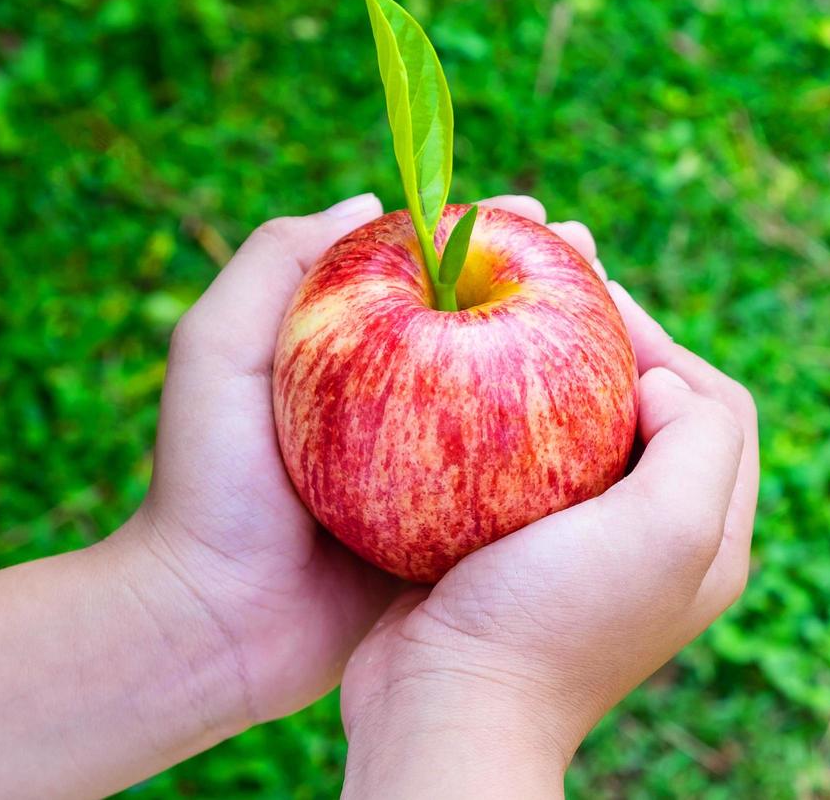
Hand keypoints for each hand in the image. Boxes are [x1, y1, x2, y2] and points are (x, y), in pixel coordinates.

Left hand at [121, 192, 576, 725]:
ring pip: (520, 402)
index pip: (433, 274)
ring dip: (574, 362)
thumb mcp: (215, 353)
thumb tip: (372, 202)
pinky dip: (568, 453)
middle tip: (594, 264)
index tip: (541, 215)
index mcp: (356, 356)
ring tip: (622, 325)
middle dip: (551, 288)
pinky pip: (523, 486)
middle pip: (491, 328)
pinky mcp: (459, 530)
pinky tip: (615, 423)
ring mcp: (439, 468)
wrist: (212, 627)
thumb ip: (275, 263)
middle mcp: (407, 404)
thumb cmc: (206, 485)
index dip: (489, 236)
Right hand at [337, 210, 759, 797]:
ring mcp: (583, 546)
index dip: (669, 347)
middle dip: (615, 347)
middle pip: (655, 412)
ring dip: (553, 374)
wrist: (446, 710)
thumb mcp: (671, 527)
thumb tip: (661, 380)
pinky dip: (501, 416)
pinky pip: (522, 460)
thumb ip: (700, 438)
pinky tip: (465, 387)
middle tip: (559, 298)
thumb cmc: (558, 620)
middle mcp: (655, 540)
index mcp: (709, 535)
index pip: (717, 408)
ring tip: (513, 323)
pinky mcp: (515, 549)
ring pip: (583, 429)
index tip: (603, 308)